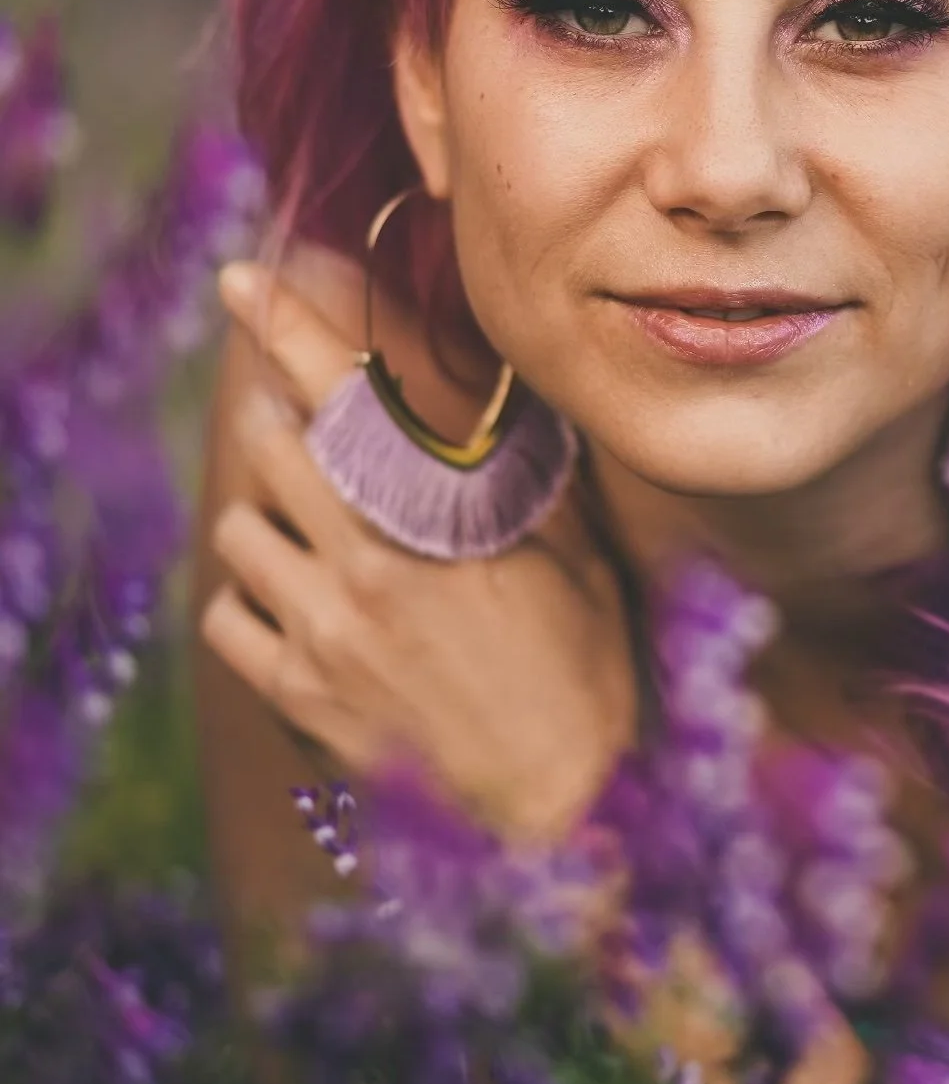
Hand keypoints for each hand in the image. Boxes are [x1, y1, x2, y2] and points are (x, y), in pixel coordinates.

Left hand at [201, 263, 635, 843]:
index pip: (346, 398)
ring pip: (239, 530)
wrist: (560, 805)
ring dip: (268, 516)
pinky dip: (254, 599)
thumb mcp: (570, 554)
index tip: (241, 278)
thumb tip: (493, 401)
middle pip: (269, 449)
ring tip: (320, 534)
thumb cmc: (582, 669)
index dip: (287, 326)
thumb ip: (517, 476)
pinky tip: (302, 606)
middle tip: (313, 431)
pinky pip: (230, 618)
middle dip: (281, 424)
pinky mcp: (300, 695)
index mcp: (437, 522)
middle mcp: (365, 568)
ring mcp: (323, 635)